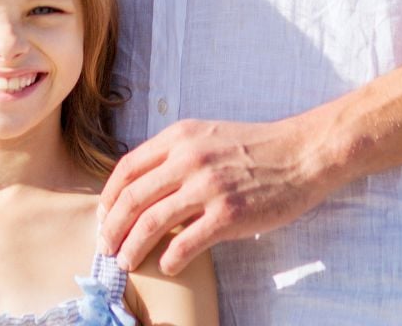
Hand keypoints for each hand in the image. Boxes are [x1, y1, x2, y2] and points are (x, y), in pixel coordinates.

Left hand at [97, 116, 340, 275]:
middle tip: (105, 247)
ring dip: (133, 246)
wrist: (299, 154)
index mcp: (179, 137)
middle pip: (134, 197)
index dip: (109, 196)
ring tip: (125, 262)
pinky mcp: (228, 215)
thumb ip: (173, 153)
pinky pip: (187, 242)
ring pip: (153, 221)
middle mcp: (188, 159)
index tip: (102, 216)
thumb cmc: (252, 147)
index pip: (127, 167)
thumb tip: (141, 183)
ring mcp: (208, 187)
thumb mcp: (205, 135)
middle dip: (112, 226)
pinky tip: (166, 266)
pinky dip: (170, 258)